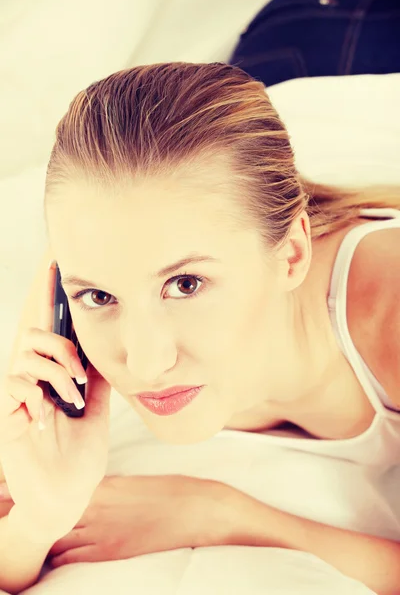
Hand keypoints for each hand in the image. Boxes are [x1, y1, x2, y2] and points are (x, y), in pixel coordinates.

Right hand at [0, 262, 110, 542]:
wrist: (68, 494)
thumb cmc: (78, 451)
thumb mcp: (97, 405)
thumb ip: (99, 374)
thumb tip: (110, 343)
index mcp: (52, 371)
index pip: (49, 324)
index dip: (49, 291)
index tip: (55, 258)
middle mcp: (30, 377)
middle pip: (34, 329)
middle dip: (63, 344)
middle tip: (81, 375)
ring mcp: (16, 394)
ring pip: (27, 351)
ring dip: (58, 373)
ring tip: (71, 399)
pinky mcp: (6, 414)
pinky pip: (16, 383)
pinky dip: (40, 395)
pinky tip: (50, 415)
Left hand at [46, 474, 232, 566]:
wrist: (195, 509)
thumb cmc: (169, 493)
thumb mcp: (131, 483)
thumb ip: (105, 489)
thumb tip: (89, 497)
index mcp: (102, 484)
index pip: (59, 491)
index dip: (50, 498)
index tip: (47, 503)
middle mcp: (96, 505)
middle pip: (52, 514)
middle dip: (45, 520)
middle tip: (46, 525)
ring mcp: (100, 529)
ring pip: (56, 538)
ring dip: (50, 541)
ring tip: (52, 544)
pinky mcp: (108, 551)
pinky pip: (70, 559)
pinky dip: (61, 559)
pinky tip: (64, 558)